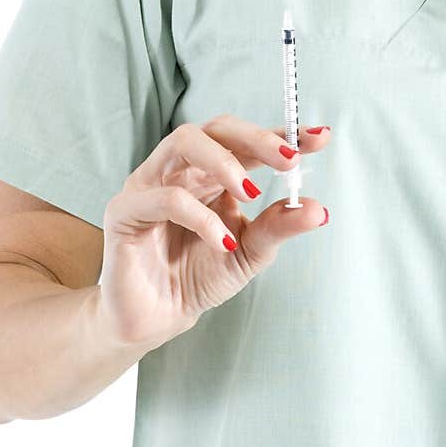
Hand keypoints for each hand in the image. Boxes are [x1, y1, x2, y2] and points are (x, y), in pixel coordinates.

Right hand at [100, 115, 331, 349]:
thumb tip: (318, 209)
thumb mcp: (251, 251)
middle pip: (215, 127)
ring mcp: (150, 183)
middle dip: (256, 137)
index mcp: (213, 173)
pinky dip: (200, 216)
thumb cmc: (200, 276)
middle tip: (289, 159)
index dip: (282, 134)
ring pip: (183, 141)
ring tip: (251, 192)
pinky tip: (222, 241)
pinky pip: (164, 197)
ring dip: (224, 161)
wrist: (158, 319)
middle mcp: (181, 169)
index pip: (247, 141)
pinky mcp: (125, 210)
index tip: (320, 138)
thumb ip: (279, 227)